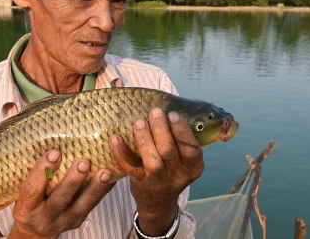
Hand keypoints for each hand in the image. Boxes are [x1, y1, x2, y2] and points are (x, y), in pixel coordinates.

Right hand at [7, 149, 115, 238]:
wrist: (36, 231)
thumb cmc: (30, 204)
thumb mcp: (23, 193)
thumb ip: (33, 175)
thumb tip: (45, 144)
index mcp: (26, 207)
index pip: (33, 189)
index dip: (42, 171)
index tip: (54, 152)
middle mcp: (44, 216)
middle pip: (59, 199)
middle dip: (72, 181)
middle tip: (84, 162)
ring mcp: (63, 220)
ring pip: (81, 206)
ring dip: (94, 188)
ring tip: (105, 172)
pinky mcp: (77, 220)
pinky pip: (92, 205)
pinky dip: (103, 190)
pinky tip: (113, 176)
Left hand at [110, 108, 203, 236]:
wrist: (158, 201)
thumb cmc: (172, 169)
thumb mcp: (184, 160)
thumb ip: (180, 139)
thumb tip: (169, 107)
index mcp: (193, 167)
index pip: (191, 149)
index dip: (182, 131)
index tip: (172, 114)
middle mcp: (178, 176)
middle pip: (169, 151)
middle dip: (161, 129)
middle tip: (154, 112)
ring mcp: (159, 181)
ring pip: (152, 160)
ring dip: (145, 139)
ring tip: (139, 123)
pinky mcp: (140, 183)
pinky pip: (130, 167)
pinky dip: (121, 152)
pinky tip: (115, 138)